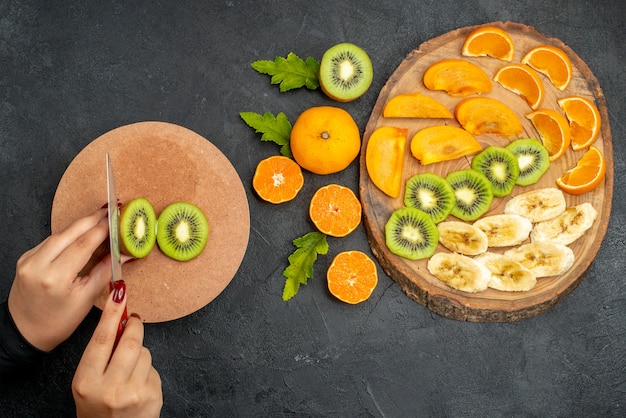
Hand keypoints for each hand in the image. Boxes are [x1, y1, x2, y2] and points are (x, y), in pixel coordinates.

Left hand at [8, 208, 111, 351]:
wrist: (26, 330)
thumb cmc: (58, 321)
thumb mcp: (88, 298)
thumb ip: (107, 270)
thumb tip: (126, 252)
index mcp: (55, 277)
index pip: (84, 244)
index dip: (103, 228)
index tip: (118, 218)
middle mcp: (37, 264)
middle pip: (70, 232)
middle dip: (93, 219)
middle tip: (111, 209)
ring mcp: (28, 259)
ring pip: (60, 234)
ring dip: (81, 225)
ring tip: (101, 218)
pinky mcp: (25, 258)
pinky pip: (50, 241)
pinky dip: (68, 235)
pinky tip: (82, 232)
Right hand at [72, 284, 162, 417]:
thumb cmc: (97, 409)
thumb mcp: (86, 384)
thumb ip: (99, 355)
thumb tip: (117, 320)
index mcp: (86, 383)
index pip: (101, 340)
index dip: (111, 314)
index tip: (119, 294)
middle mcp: (110, 389)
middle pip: (129, 342)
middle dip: (133, 327)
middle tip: (133, 321)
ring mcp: (134, 394)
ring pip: (144, 353)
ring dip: (139, 353)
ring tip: (129, 369)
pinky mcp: (152, 397)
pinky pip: (153, 369)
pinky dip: (147, 371)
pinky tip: (138, 384)